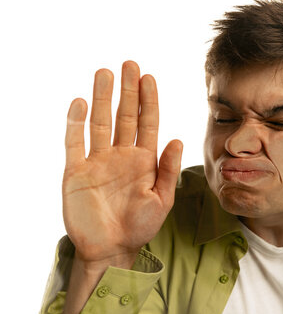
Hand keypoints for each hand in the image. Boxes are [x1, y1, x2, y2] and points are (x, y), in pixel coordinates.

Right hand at [62, 61, 182, 264]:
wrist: (112, 249)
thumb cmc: (140, 226)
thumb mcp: (162, 199)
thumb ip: (168, 170)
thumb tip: (177, 139)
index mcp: (144, 160)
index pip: (147, 123)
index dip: (148, 100)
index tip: (149, 77)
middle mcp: (121, 155)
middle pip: (124, 116)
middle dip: (127, 91)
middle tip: (129, 64)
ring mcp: (98, 161)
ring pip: (100, 123)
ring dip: (102, 98)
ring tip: (105, 73)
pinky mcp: (76, 171)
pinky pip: (75, 142)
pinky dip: (75, 123)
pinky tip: (80, 103)